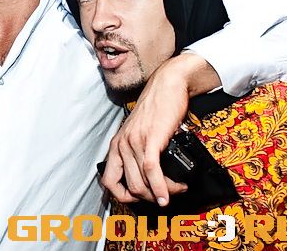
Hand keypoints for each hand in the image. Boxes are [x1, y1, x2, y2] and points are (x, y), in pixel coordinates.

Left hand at [101, 53, 219, 205]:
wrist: (167, 86)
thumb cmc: (157, 109)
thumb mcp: (140, 133)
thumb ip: (138, 152)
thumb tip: (150, 179)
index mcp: (116, 145)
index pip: (108, 181)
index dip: (123, 197)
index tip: (141, 199)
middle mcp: (121, 144)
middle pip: (130, 187)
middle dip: (150, 199)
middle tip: (167, 196)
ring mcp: (134, 142)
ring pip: (142, 183)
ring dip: (162, 193)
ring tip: (177, 189)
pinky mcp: (149, 139)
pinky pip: (152, 171)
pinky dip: (162, 188)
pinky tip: (170, 193)